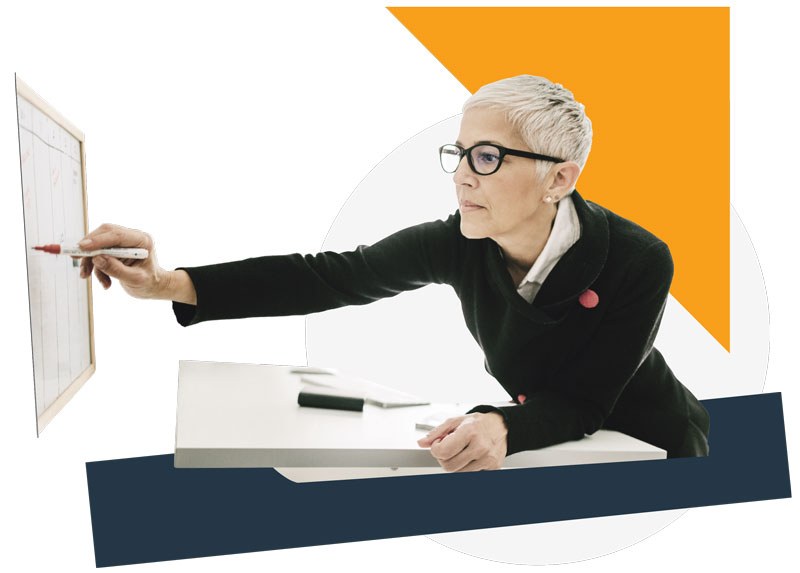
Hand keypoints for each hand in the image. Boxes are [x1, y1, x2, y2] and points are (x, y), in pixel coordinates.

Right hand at [78, 223, 193, 302]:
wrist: (152, 286)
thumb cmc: (149, 283)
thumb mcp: (135, 279)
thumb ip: (117, 269)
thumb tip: (97, 259)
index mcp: (142, 240)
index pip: (117, 235)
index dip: (98, 240)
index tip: (82, 247)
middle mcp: (132, 237)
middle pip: (104, 234)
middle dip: (89, 249)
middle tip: (75, 258)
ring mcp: (123, 242)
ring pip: (98, 245)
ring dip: (90, 262)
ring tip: (87, 277)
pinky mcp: (115, 249)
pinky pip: (99, 254)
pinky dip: (96, 268)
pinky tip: (105, 282)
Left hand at [416, 412, 507, 471]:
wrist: (501, 426)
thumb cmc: (477, 423)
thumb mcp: (455, 421)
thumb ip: (436, 432)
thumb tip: (422, 443)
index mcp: (470, 432)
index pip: (443, 452)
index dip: (435, 449)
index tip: (439, 443)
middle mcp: (480, 447)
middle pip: (448, 466)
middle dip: (443, 458)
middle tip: (448, 448)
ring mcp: (487, 459)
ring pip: (458, 472)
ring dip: (455, 463)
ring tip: (460, 451)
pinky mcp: (493, 468)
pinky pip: (470, 474)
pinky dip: (466, 467)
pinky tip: (470, 456)